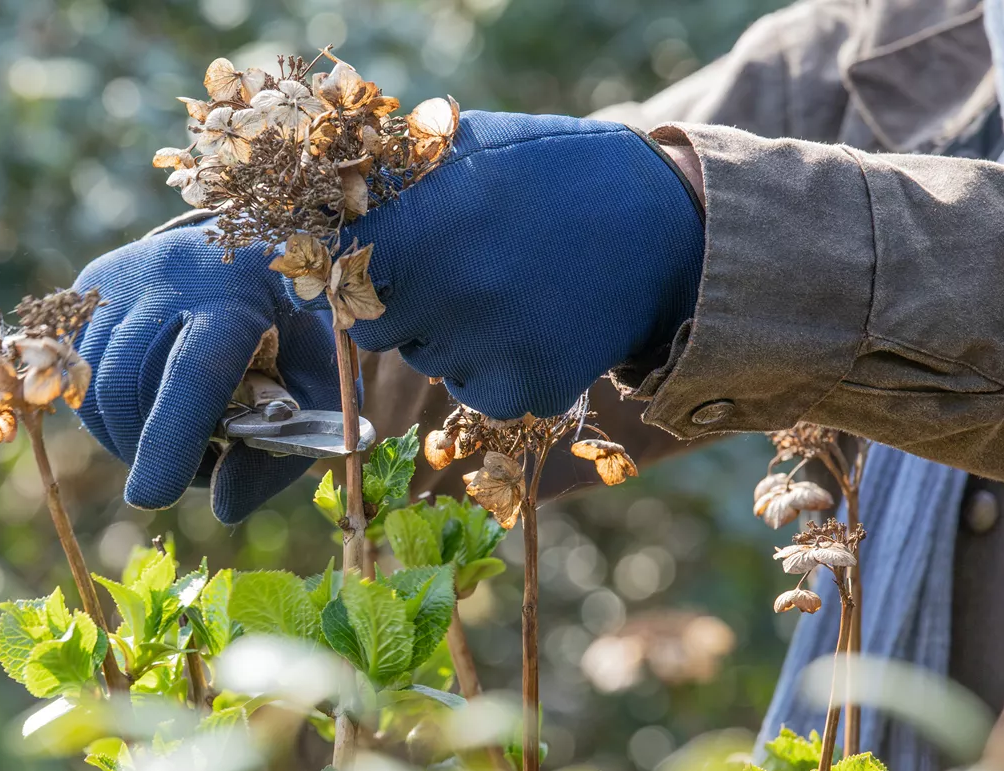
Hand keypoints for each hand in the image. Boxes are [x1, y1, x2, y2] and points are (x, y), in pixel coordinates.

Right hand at [71, 224, 339, 522]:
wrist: (259, 251)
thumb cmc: (295, 332)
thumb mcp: (316, 391)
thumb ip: (277, 454)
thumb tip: (221, 505)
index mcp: (241, 294)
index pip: (193, 371)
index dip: (170, 438)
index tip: (152, 497)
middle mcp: (172, 273)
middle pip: (130, 384)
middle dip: (150, 449)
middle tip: (197, 463)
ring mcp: (123, 274)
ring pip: (95, 383)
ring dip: (127, 434)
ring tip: (177, 434)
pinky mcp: (93, 286)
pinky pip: (78, 370)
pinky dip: (106, 410)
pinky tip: (148, 405)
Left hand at [296, 110, 705, 419]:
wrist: (670, 228)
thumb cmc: (560, 174)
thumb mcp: (473, 146)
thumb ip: (397, 178)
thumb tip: (334, 202)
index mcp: (415, 224)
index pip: (336, 270)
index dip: (354, 264)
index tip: (382, 255)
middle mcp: (439, 291)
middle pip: (374, 324)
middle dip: (401, 303)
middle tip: (457, 271)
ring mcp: (482, 347)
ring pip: (427, 359)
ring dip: (451, 335)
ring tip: (509, 288)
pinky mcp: (524, 389)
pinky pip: (476, 391)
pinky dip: (496, 369)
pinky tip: (534, 325)